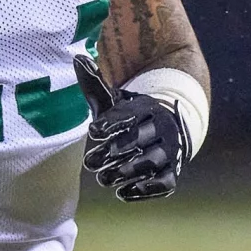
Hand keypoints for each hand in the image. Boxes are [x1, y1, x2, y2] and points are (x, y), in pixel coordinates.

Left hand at [74, 54, 185, 201]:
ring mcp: (169, 151)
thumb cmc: (131, 115)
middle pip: (140, 140)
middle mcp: (161, 129)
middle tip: (91, 162)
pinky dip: (146, 190)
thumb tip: (78, 57)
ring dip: (127, 173)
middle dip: (115, 152)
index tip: (93, 131)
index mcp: (146, 108)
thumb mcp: (113, 100)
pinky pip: (164, 183)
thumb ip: (94, 85)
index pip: (129, 116)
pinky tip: (123, 193)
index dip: (111, 125)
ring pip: (151, 162)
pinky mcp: (172, 172)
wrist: (168, 127)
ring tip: (104, 179)